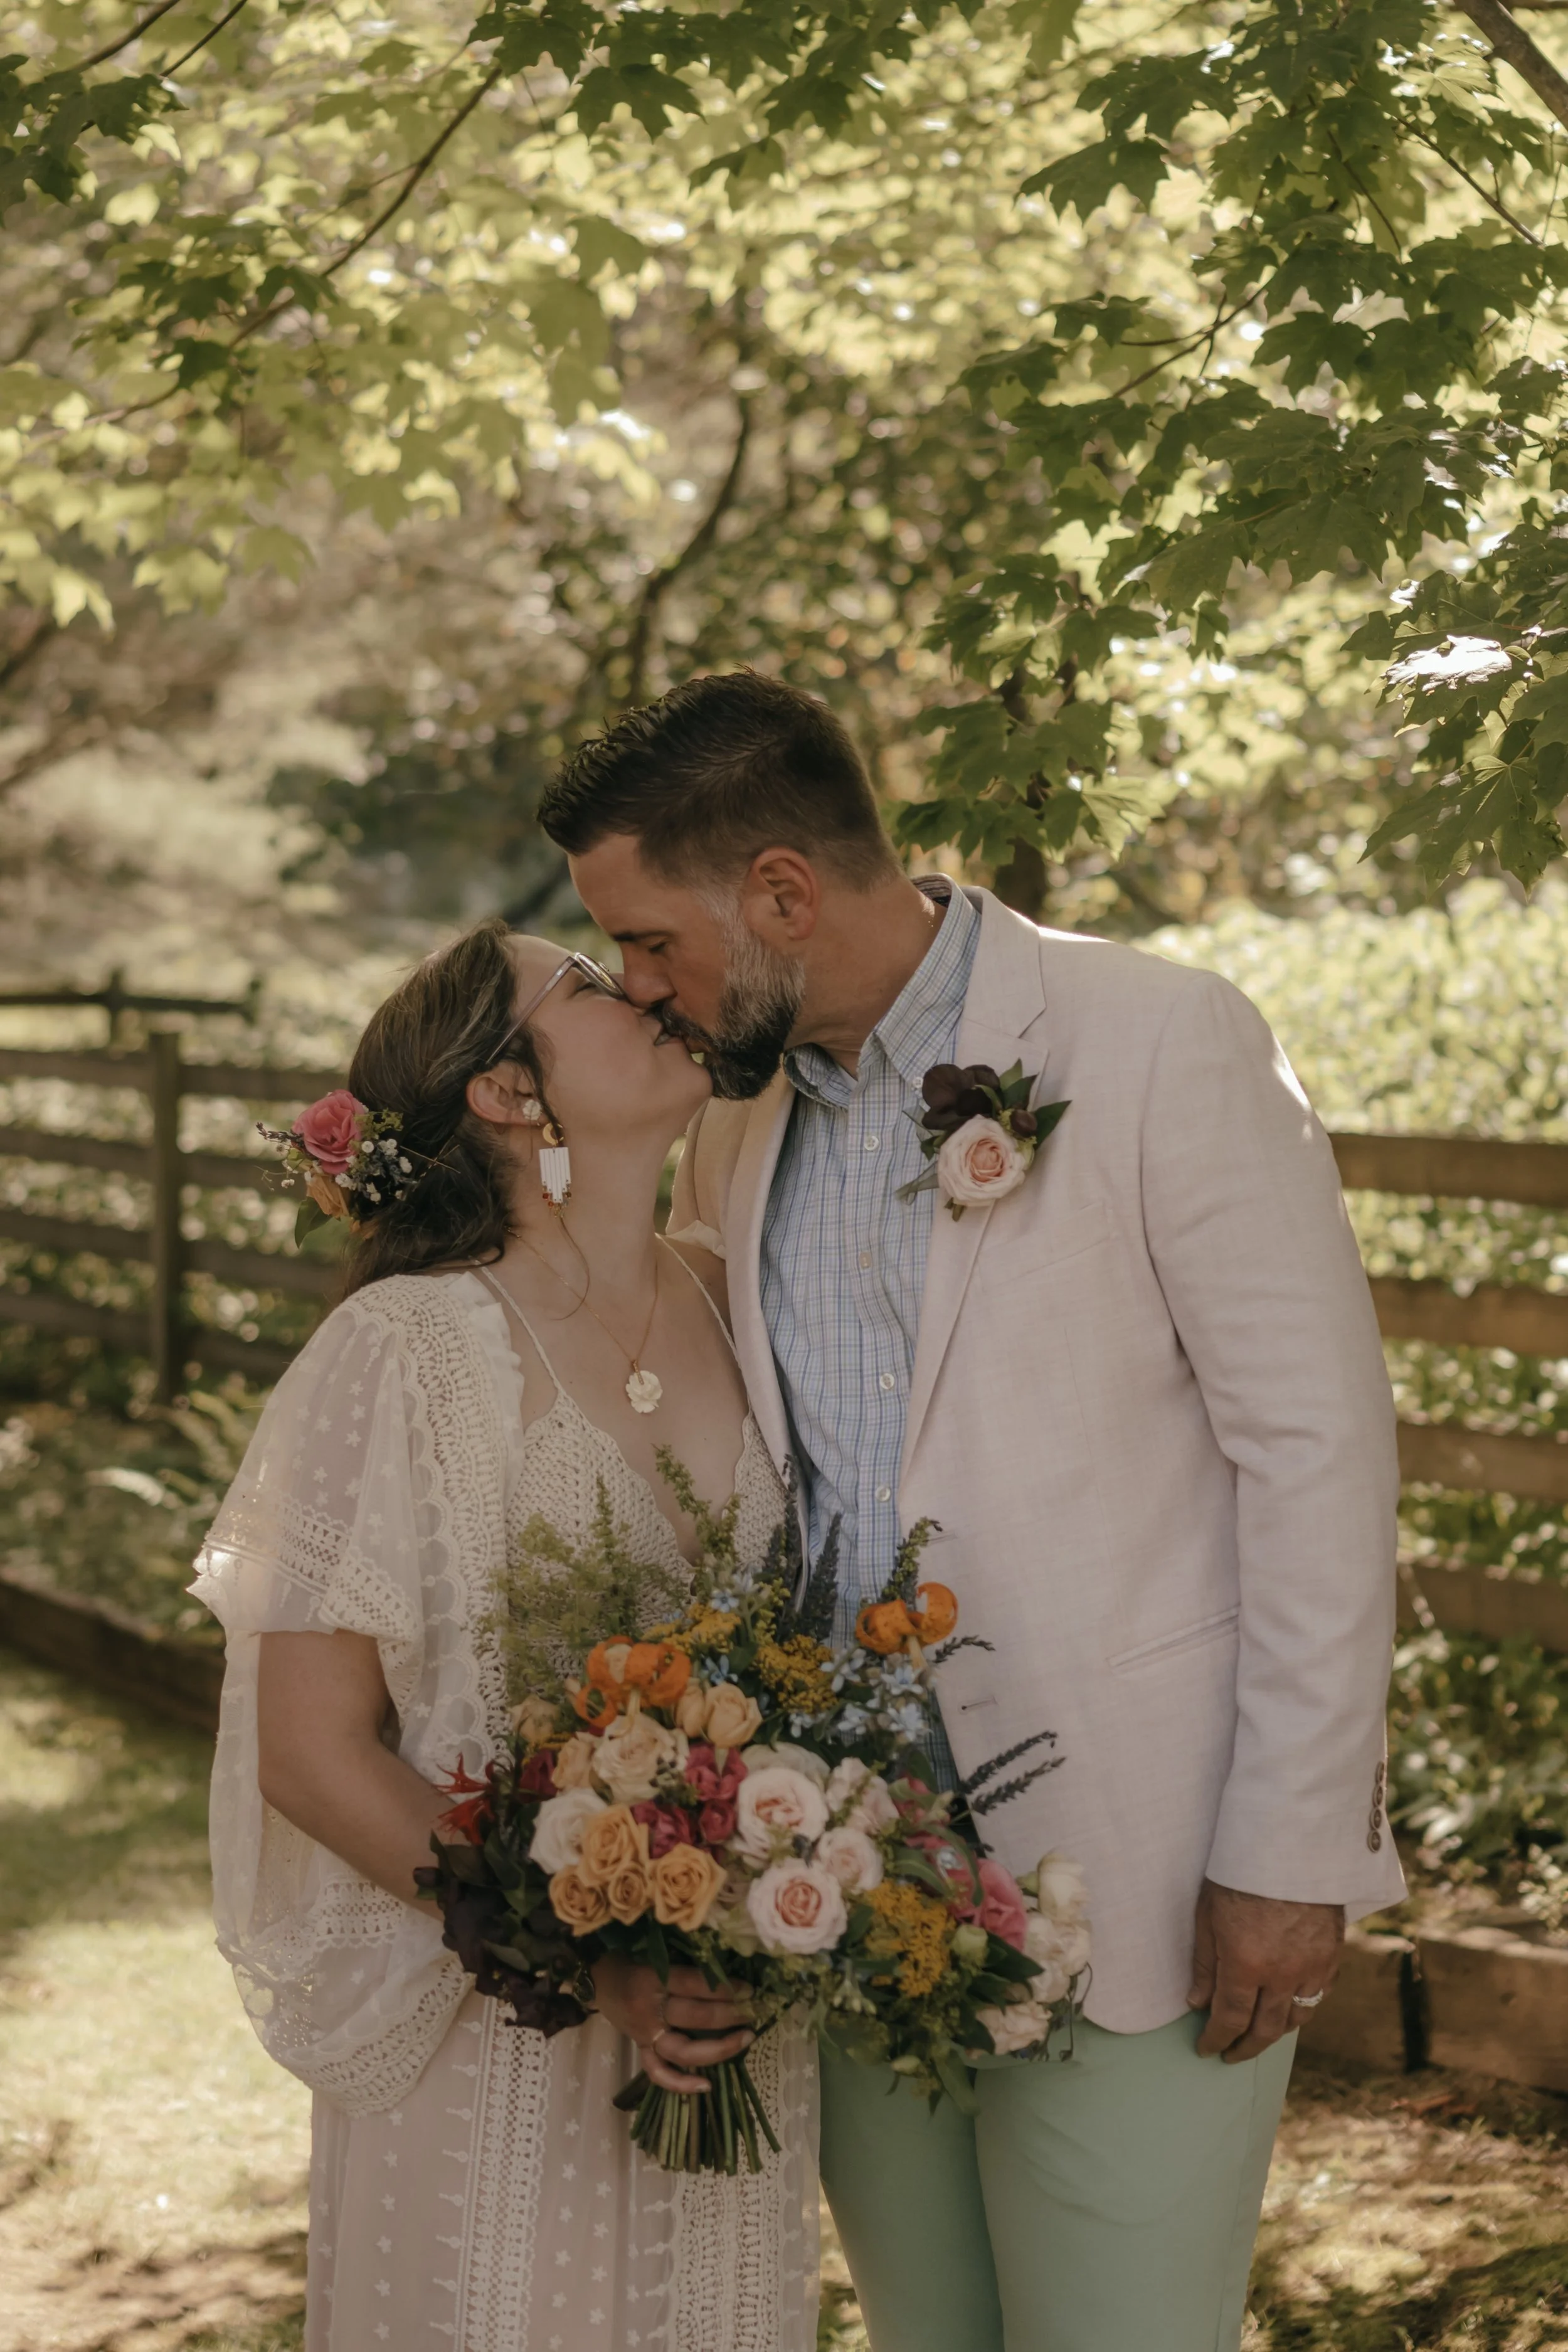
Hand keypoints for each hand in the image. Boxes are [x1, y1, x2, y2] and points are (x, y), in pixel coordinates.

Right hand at [591, 1956, 753, 2094]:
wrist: (593, 1976)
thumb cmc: (629, 1957)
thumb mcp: (653, 1950)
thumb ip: (684, 1960)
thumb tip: (725, 1965)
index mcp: (652, 1978)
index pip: (694, 1984)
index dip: (724, 1987)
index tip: (749, 1988)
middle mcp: (649, 2010)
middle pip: (695, 2016)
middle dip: (730, 2014)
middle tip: (755, 2010)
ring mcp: (644, 2034)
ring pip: (684, 2051)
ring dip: (719, 2048)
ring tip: (745, 2039)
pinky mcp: (640, 2049)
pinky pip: (659, 2073)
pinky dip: (681, 2084)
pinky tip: (707, 2086)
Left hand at [1187, 1878, 1343, 2062]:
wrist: (1291, 1843)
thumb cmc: (1240, 1873)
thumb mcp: (1208, 1914)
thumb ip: (1203, 1963)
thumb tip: (1197, 2003)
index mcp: (1246, 1964)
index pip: (1230, 2019)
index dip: (1216, 2039)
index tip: (1206, 2049)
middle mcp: (1282, 1974)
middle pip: (1266, 2029)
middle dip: (1245, 2048)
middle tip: (1231, 2055)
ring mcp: (1312, 1967)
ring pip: (1297, 2017)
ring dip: (1276, 2031)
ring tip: (1259, 2033)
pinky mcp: (1332, 1954)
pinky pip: (1320, 1994)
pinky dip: (1303, 2006)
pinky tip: (1291, 2005)